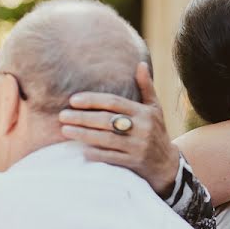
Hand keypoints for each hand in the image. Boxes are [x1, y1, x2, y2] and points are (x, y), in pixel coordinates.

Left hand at [59, 62, 179, 196]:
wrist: (167, 163)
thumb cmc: (156, 131)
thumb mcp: (155, 108)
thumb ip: (146, 87)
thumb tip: (140, 64)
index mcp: (144, 113)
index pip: (114, 103)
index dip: (93, 100)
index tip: (73, 100)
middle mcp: (142, 128)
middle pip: (107, 120)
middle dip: (82, 117)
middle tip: (62, 115)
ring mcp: (138, 147)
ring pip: (106, 139)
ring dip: (83, 134)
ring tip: (65, 130)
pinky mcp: (134, 162)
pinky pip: (111, 157)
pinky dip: (96, 153)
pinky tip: (81, 150)